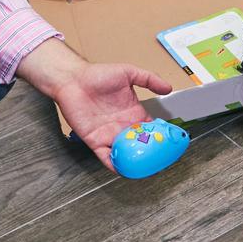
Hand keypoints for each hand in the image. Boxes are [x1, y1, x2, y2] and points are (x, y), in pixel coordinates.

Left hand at [50, 61, 176, 168]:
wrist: (72, 80)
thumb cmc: (97, 74)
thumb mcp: (128, 73)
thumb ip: (149, 79)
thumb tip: (169, 88)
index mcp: (133, 112)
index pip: (151, 128)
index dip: (160, 135)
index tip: (170, 142)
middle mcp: (123, 125)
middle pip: (140, 143)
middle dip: (150, 152)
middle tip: (161, 160)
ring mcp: (110, 135)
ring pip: (126, 153)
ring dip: (135, 160)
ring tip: (145, 168)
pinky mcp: (95, 141)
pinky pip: (107, 157)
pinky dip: (115, 165)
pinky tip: (124, 169)